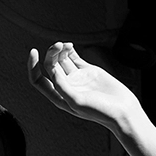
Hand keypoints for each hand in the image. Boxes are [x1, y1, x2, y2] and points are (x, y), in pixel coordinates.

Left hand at [27, 42, 142, 129]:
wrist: (122, 110)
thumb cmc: (100, 111)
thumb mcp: (77, 101)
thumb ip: (63, 87)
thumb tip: (52, 72)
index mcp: (58, 96)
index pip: (38, 79)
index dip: (33, 66)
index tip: (34, 52)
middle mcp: (65, 86)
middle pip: (50, 66)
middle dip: (51, 54)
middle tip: (58, 45)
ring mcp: (76, 78)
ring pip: (61, 60)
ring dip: (60, 50)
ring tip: (64, 44)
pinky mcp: (88, 71)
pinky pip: (74, 58)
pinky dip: (70, 50)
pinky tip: (69, 46)